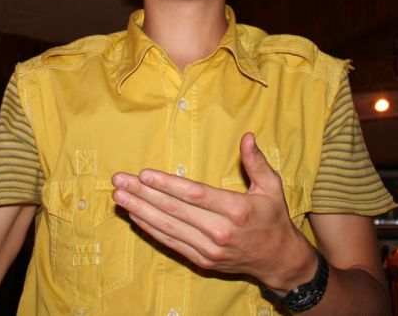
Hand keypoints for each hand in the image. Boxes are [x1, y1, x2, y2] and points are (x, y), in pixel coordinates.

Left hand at [111, 132, 314, 289]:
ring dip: (140, 212)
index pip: (194, 195)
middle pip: (175, 210)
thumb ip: (256, 162)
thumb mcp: (271, 187)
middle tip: (119, 181)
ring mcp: (209, 249)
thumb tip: (247, 136)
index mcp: (236, 210)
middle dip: (143, 194)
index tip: (143, 174)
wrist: (278, 260)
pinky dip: (151, 230)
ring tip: (119, 198)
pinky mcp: (202, 261)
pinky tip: (135, 217)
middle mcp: (220, 232)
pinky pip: (172, 243)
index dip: (167, 184)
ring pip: (168, 228)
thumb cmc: (273, 218)